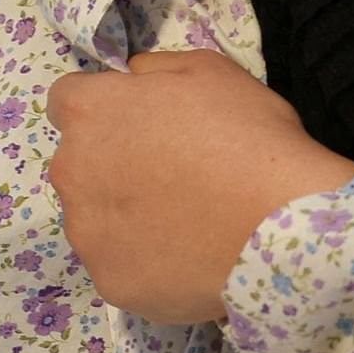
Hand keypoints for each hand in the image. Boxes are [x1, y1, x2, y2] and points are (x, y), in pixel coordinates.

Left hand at [43, 51, 353, 324]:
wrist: (284, 229)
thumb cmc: (250, 137)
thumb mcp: (210, 71)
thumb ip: (156, 69)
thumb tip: (132, 78)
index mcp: (89, 112)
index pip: (69, 100)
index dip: (106, 109)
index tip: (141, 123)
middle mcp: (71, 171)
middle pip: (78, 164)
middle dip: (110, 165)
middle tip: (169, 176)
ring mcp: (88, 234)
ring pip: (93, 219)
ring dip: (122, 217)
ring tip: (181, 225)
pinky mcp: (110, 283)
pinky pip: (119, 266)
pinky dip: (144, 263)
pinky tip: (185, 259)